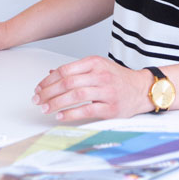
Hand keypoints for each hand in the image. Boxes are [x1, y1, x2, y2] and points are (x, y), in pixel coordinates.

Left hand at [33, 55, 151, 121]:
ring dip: (56, 103)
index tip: (38, 88)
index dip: (48, 80)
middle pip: (68, 83)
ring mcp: (106, 91)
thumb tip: (51, 73)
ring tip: (45, 108)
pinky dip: (71, 113)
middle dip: (48, 92)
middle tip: (37, 99)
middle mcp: (100, 75)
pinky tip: (60, 116)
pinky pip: (87, 110)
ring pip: (75, 95)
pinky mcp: (111, 108)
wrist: (142, 89)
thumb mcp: (98, 67)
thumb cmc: (118, 79)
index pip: (65, 70)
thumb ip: (76, 70)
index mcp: (95, 63)